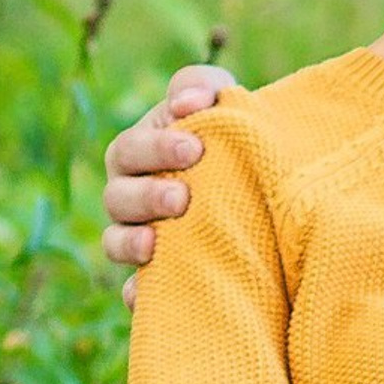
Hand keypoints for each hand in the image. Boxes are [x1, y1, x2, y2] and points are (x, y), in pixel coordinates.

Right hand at [102, 64, 238, 300]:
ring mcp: (141, 239)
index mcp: (143, 156)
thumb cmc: (240, 144)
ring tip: (157, 239)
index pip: (132, 150)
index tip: (196, 142)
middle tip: (183, 196)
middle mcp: (134, 198)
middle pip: (117, 196)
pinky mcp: (157, 279)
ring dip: (131, 241)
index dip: (157, 144)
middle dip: (147, 194)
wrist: (268, 197)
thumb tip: (189, 103)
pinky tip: (144, 295)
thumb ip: (205, 88)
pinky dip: (136, 294)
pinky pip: (134, 292)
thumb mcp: (228, 107)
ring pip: (114, 241)